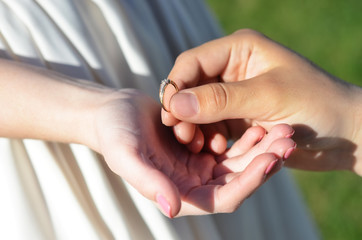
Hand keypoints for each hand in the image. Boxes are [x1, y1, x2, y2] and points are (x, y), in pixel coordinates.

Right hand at [90, 89, 295, 216]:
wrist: (113, 112)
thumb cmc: (114, 134)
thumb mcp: (126, 155)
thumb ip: (147, 182)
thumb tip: (171, 208)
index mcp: (180, 193)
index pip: (223, 197)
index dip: (248, 181)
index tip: (270, 160)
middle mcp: (195, 182)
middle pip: (240, 178)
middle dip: (265, 160)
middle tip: (288, 139)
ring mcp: (201, 164)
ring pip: (241, 161)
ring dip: (262, 147)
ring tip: (283, 128)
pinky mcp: (204, 145)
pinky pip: (233, 144)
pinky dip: (248, 136)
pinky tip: (261, 122)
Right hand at [161, 29, 361, 173]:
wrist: (345, 132)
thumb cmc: (316, 104)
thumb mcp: (267, 97)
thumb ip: (219, 99)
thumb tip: (175, 104)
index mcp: (238, 49)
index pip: (192, 63)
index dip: (176, 87)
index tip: (168, 115)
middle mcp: (232, 69)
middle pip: (191, 86)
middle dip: (183, 110)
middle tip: (181, 134)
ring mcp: (234, 94)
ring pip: (198, 108)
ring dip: (193, 126)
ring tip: (196, 145)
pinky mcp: (238, 115)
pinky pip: (211, 124)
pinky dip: (208, 136)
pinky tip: (213, 148)